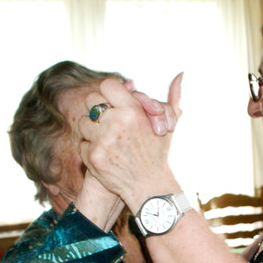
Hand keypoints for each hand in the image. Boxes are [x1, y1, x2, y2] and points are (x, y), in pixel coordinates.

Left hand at [79, 73, 183, 209]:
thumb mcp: (170, 124)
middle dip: (98, 109)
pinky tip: (105, 154)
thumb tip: (181, 74)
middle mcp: (116, 123)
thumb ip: (172, 97)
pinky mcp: (93, 157)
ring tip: (106, 138)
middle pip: (91, 101)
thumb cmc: (160, 154)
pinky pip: (82, 143)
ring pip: (83, 122)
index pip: (107, 86)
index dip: (108, 92)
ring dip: (92, 129)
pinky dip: (90, 148)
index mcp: (133, 111)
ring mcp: (102, 141)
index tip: (112, 101)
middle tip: (106, 119)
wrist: (150, 187)